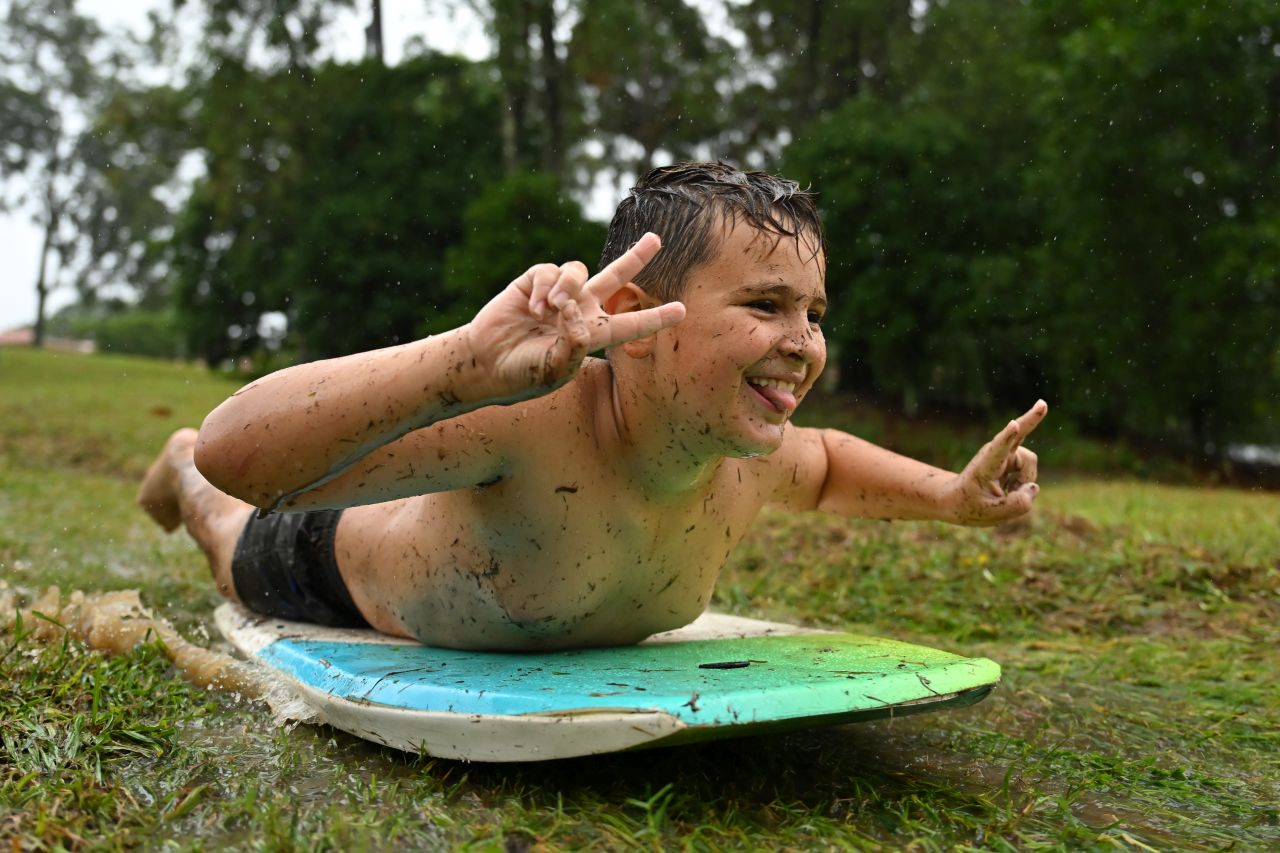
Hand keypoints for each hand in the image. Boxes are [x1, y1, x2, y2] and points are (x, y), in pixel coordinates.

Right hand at [465, 233, 685, 399]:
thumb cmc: (523, 373)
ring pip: (578, 271)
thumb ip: (572, 344)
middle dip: (635, 257)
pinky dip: (545, 288)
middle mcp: (580, 310)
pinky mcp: (535, 282)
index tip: (682, 310)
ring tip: (551, 311)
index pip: (630, 324)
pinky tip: (533, 308)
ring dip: (567, 288)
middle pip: (614, 277)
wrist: (485, 362)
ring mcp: (559, 294)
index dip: (655, 317)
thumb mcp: (553, 369)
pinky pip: (550, 271)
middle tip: (657, 239)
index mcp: (592, 335)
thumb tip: (575, 310)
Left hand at [945, 400, 1046, 525]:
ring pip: (1030, 465)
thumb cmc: (968, 506)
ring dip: (1024, 482)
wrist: (956, 500)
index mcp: (984, 466)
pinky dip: (1024, 484)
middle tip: (1042, 403)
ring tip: (1005, 493)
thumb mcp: (989, 514)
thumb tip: (1034, 488)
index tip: (1013, 424)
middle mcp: (996, 455)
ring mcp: (1005, 455)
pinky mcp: (1013, 460)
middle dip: (1032, 420)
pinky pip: (1030, 472)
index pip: (997, 450)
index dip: (1007, 438)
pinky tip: (1007, 489)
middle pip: (1019, 436)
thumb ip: (1015, 505)